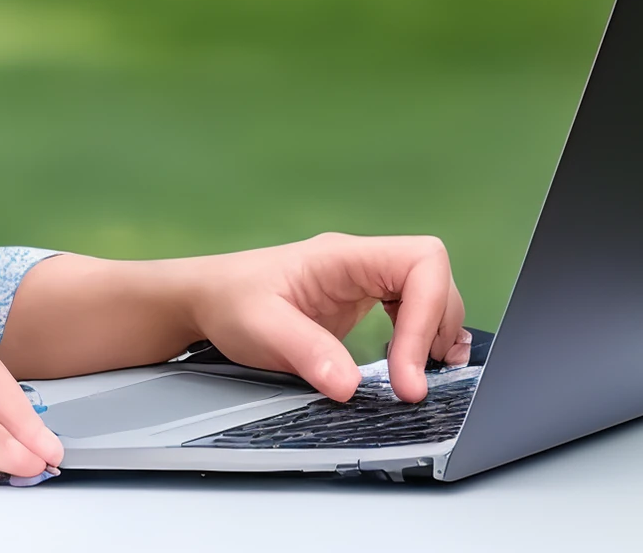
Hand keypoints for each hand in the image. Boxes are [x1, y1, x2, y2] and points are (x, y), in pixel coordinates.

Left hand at [176, 233, 467, 403]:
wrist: (206, 300)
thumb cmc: (229, 302)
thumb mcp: (260, 329)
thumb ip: (305, 353)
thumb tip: (350, 386)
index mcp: (344, 257)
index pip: (421, 262)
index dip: (429, 315)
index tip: (407, 372)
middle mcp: (361, 263)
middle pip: (434, 279)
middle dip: (436, 332)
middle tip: (414, 384)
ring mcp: (363, 281)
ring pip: (430, 294)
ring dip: (436, 335)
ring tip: (422, 377)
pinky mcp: (361, 302)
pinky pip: (411, 310)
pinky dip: (423, 337)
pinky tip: (413, 366)